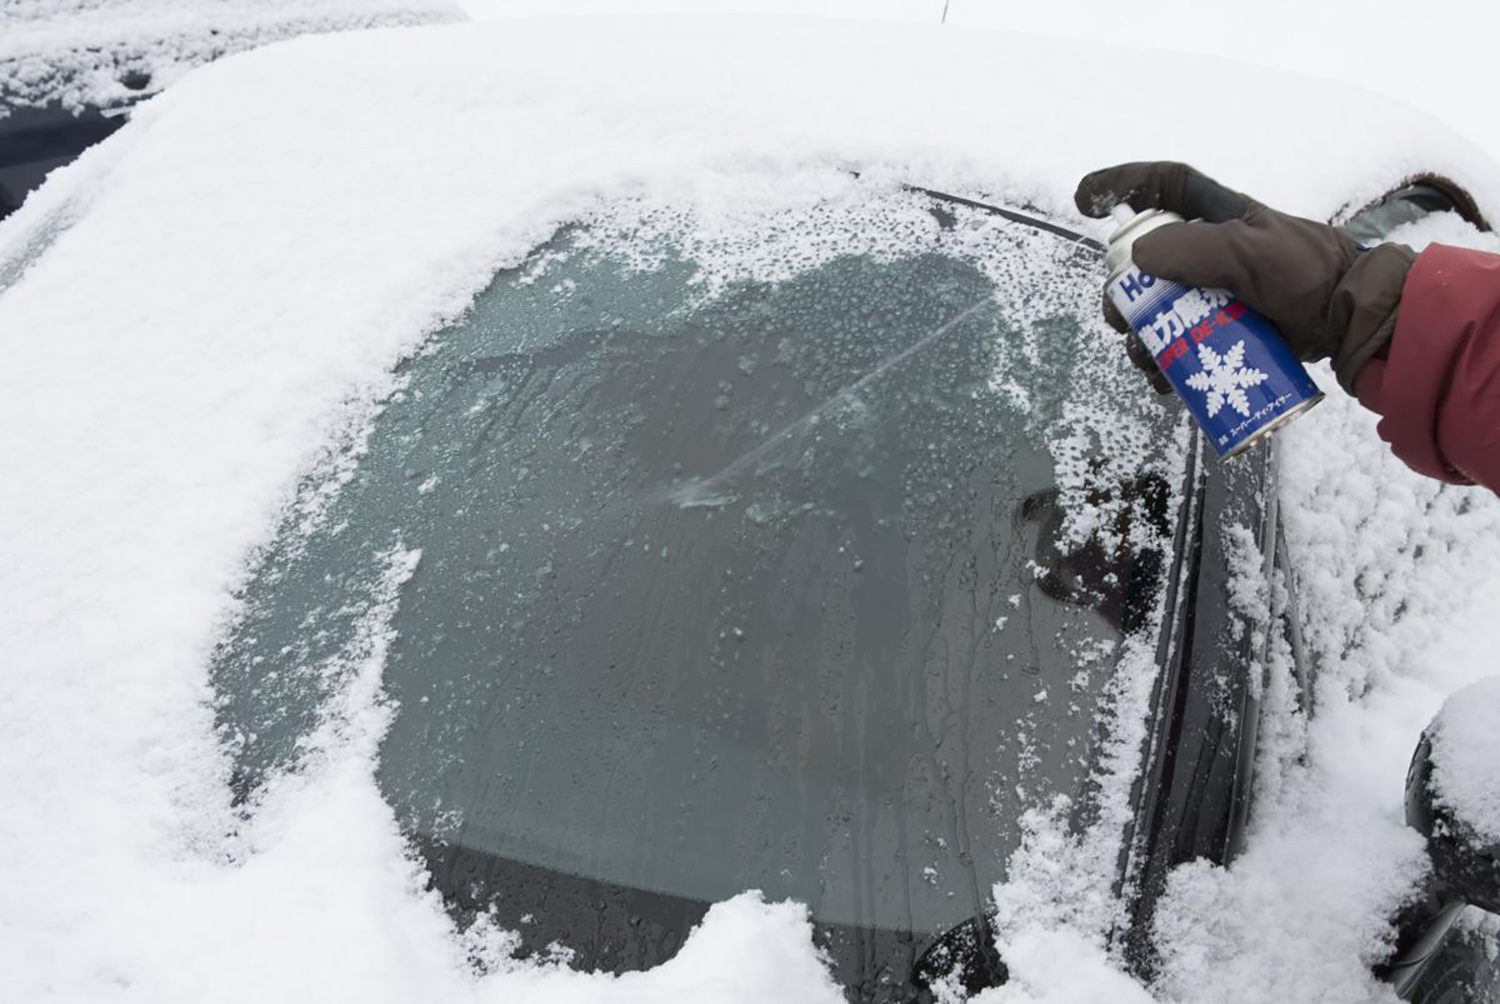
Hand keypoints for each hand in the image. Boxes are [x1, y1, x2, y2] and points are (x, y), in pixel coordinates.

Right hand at [1074, 161, 1414, 393]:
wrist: (1352, 321)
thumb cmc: (1308, 272)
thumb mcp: (1250, 252)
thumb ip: (1193, 248)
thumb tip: (1138, 258)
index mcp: (1218, 215)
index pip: (1163, 186)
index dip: (1121, 185)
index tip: (1085, 200)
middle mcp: (1210, 251)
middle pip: (1145, 264)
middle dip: (1122, 293)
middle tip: (1118, 317)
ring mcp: (1216, 293)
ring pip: (1157, 311)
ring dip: (1140, 338)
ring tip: (1146, 360)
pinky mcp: (1224, 330)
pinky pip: (1180, 345)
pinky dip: (1165, 364)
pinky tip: (1166, 381)